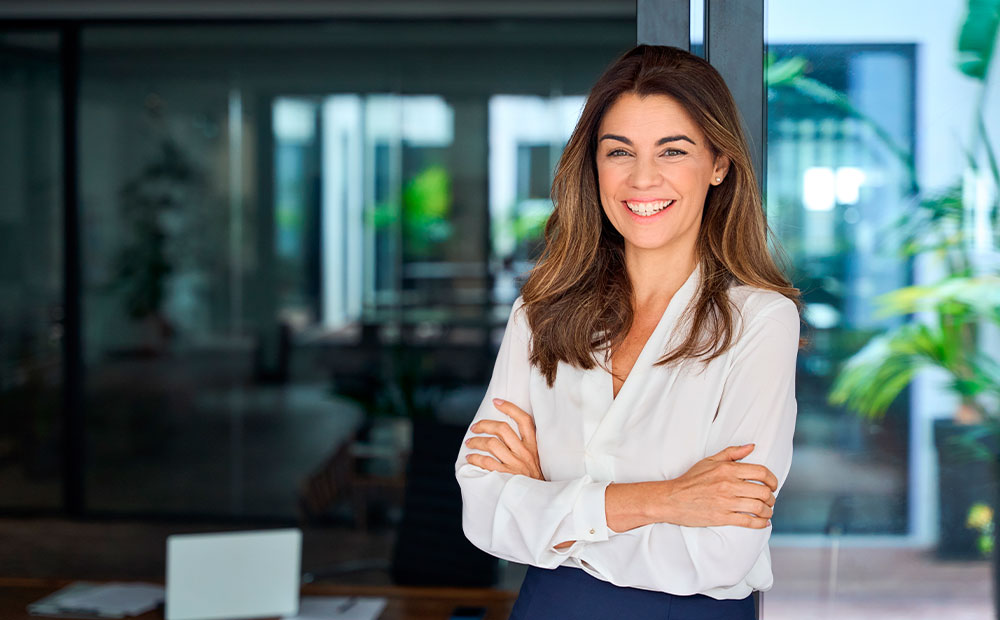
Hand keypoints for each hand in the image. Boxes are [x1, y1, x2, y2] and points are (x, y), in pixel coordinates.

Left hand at [464, 398, 543, 479]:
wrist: (541, 501)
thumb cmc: (535, 480)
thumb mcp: (536, 460)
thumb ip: (525, 447)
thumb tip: (503, 434)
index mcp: (534, 446)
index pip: (524, 420)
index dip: (510, 407)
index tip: (496, 401)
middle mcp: (525, 453)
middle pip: (502, 429)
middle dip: (484, 425)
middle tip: (474, 427)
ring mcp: (516, 464)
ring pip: (492, 444)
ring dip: (476, 441)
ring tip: (469, 443)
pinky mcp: (506, 476)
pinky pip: (486, 462)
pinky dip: (475, 458)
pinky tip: (470, 458)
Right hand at [658, 444, 777, 528]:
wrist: (672, 499)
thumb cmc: (690, 480)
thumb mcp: (709, 461)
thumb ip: (732, 453)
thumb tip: (751, 447)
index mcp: (727, 469)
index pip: (761, 472)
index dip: (772, 480)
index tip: (773, 485)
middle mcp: (728, 485)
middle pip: (763, 492)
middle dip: (771, 497)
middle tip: (769, 500)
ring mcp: (726, 502)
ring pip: (759, 507)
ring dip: (768, 511)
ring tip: (766, 511)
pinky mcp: (723, 517)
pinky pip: (749, 521)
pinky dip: (760, 523)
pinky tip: (762, 522)